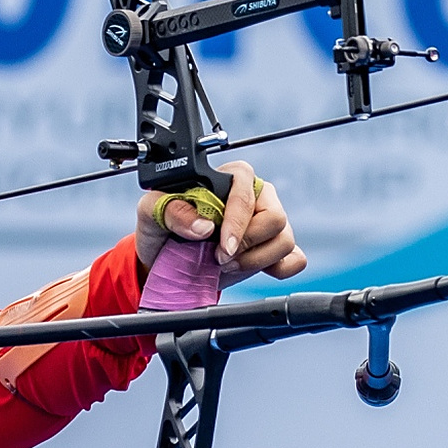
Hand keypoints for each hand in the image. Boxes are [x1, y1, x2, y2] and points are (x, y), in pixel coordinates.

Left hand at [135, 160, 306, 285]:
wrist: (162, 259)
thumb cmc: (161, 228)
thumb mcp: (152, 212)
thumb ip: (171, 210)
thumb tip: (203, 225)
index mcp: (229, 178)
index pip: (247, 191)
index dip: (238, 222)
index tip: (223, 247)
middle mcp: (254, 196)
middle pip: (275, 217)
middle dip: (248, 244)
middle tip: (220, 258)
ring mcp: (266, 224)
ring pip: (285, 240)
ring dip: (256, 260)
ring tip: (227, 265)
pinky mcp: (273, 249)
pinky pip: (295, 258)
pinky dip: (279, 268)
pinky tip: (253, 269)